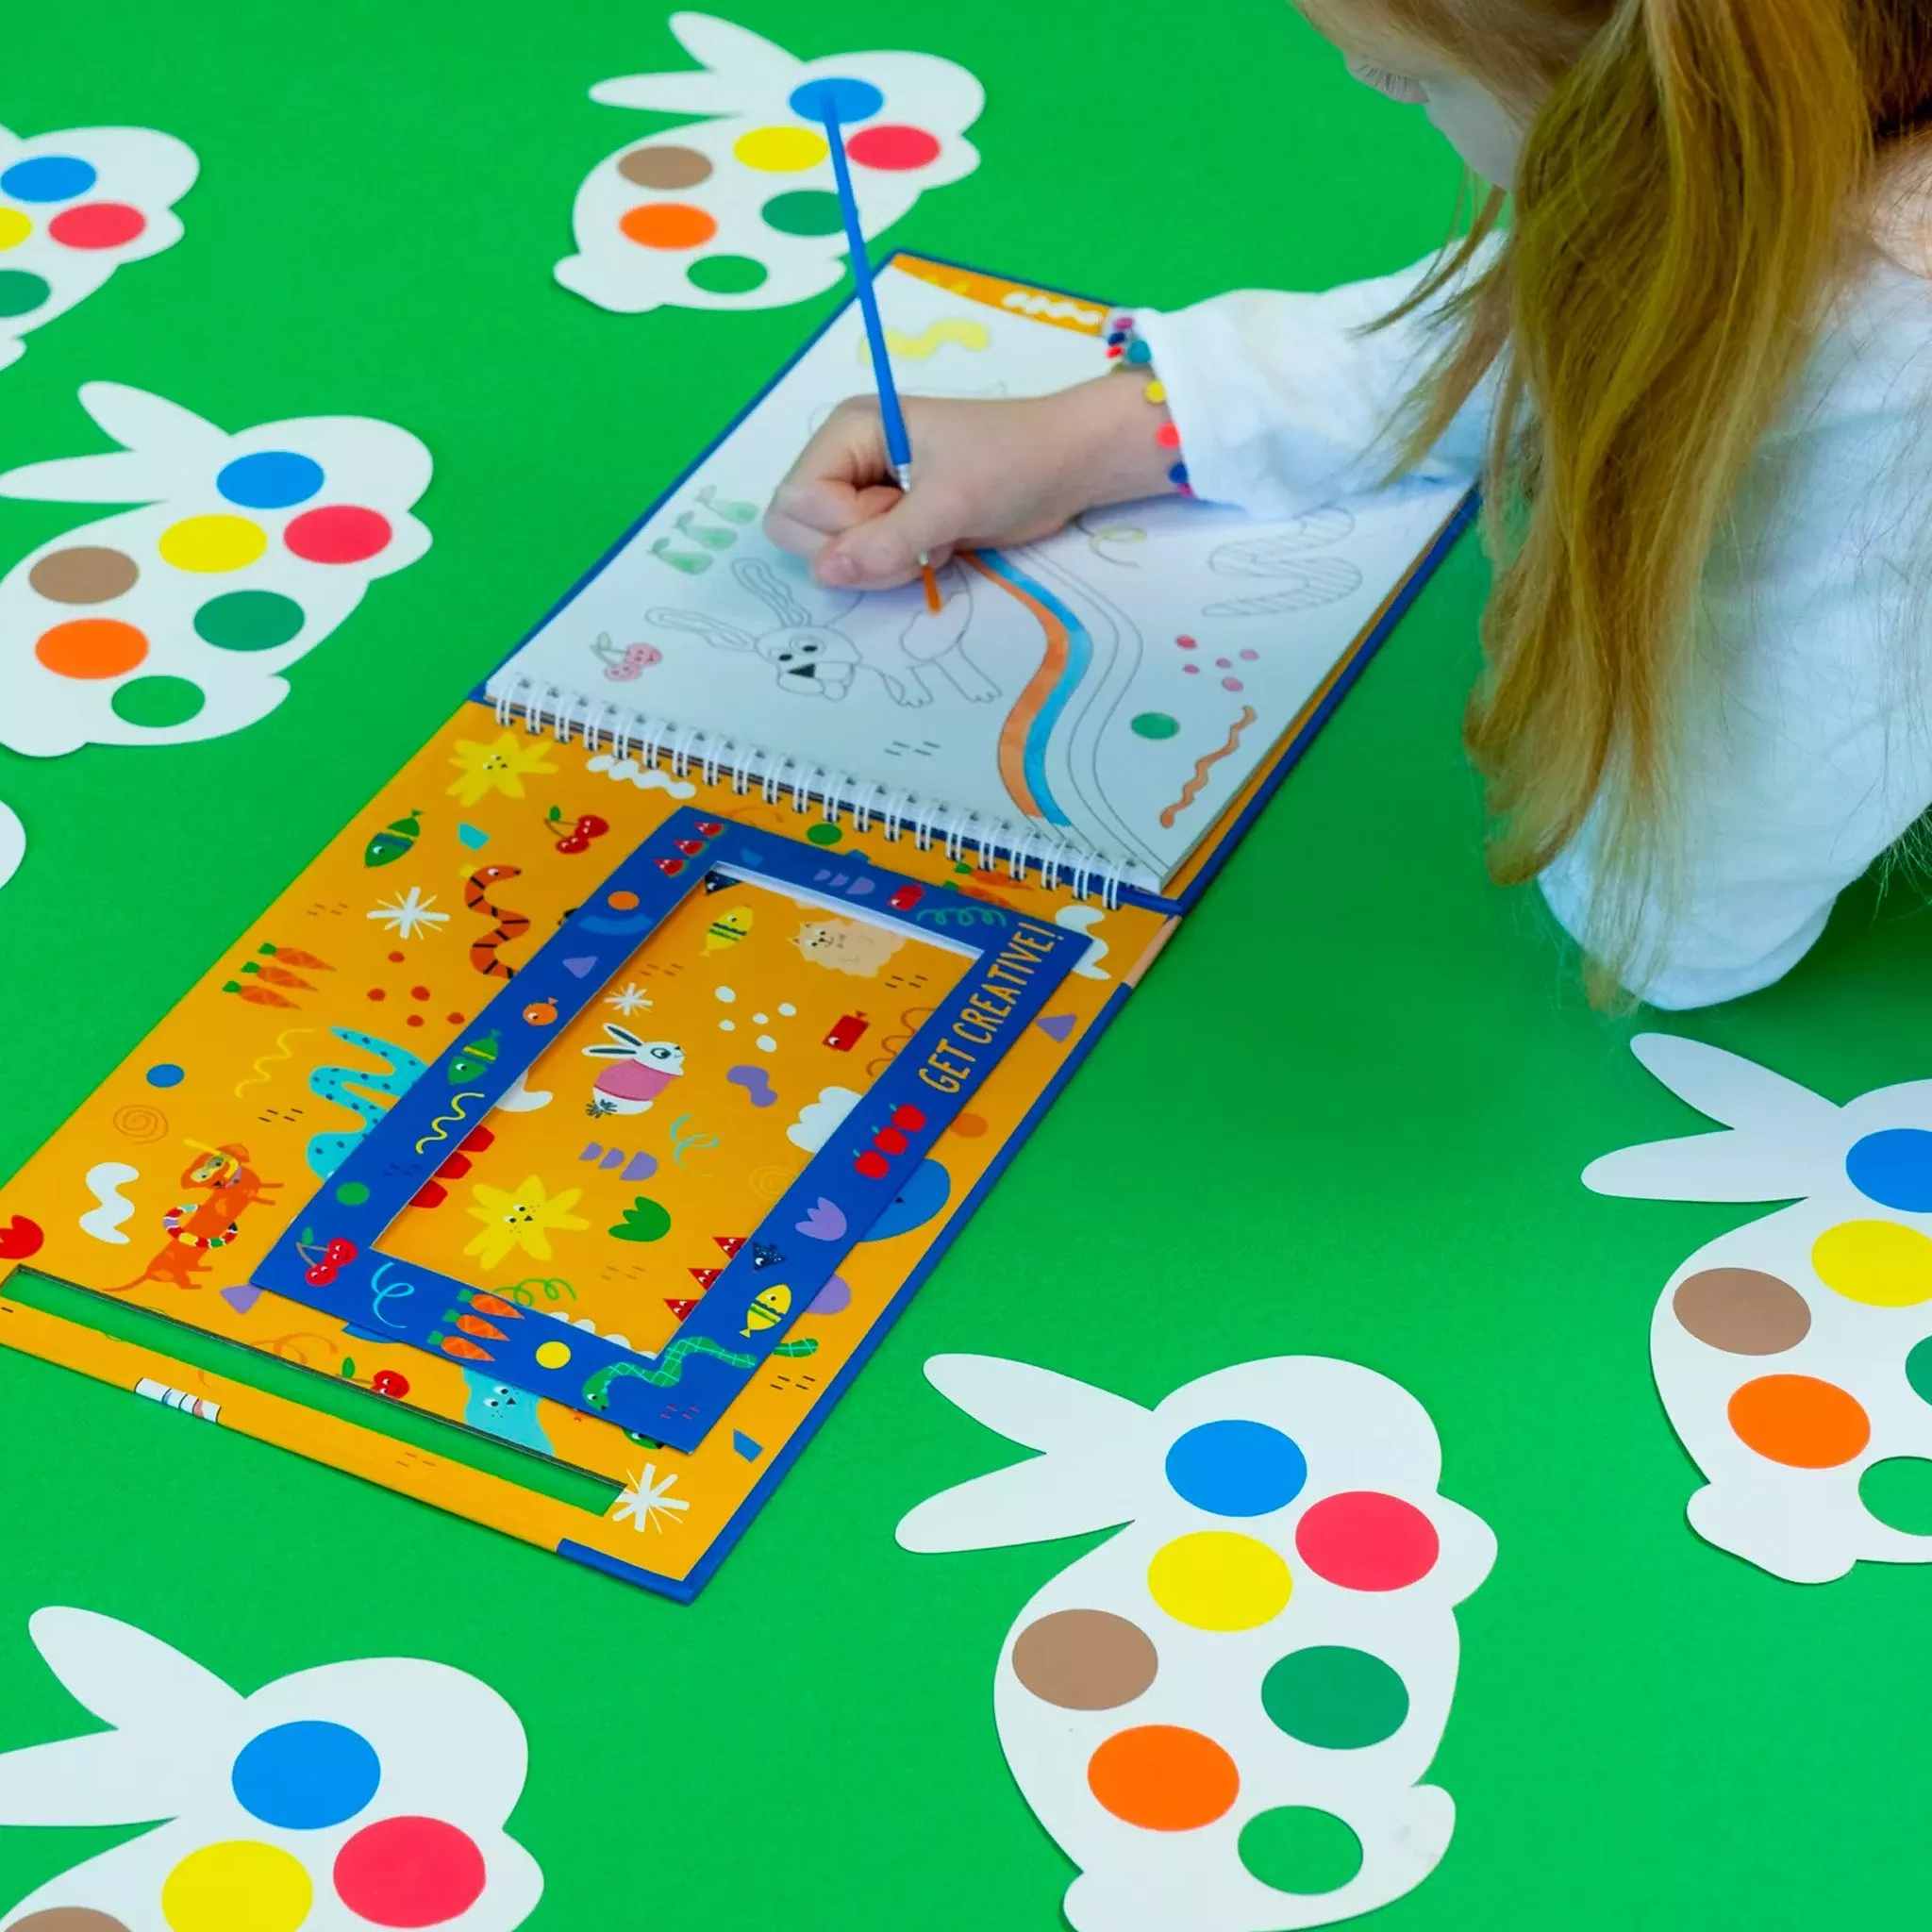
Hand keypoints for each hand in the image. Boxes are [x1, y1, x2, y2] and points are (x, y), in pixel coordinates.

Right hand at [764, 378, 1178, 590]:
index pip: (796, 499)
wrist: (1069, 466)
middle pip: (797, 528)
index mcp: (848, 431)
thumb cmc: (1011, 463)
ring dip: (880, 562)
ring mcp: (866, 491)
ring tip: (933, 538)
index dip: (842, 525)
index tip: (900, 513)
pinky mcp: (890, 520)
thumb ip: (885, 542)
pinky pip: (864, 562)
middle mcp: (846, 458)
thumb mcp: (949, 503)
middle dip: (857, 548)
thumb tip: (825, 573)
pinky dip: (897, 567)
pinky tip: (939, 545)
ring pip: (831, 553)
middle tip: (916, 532)